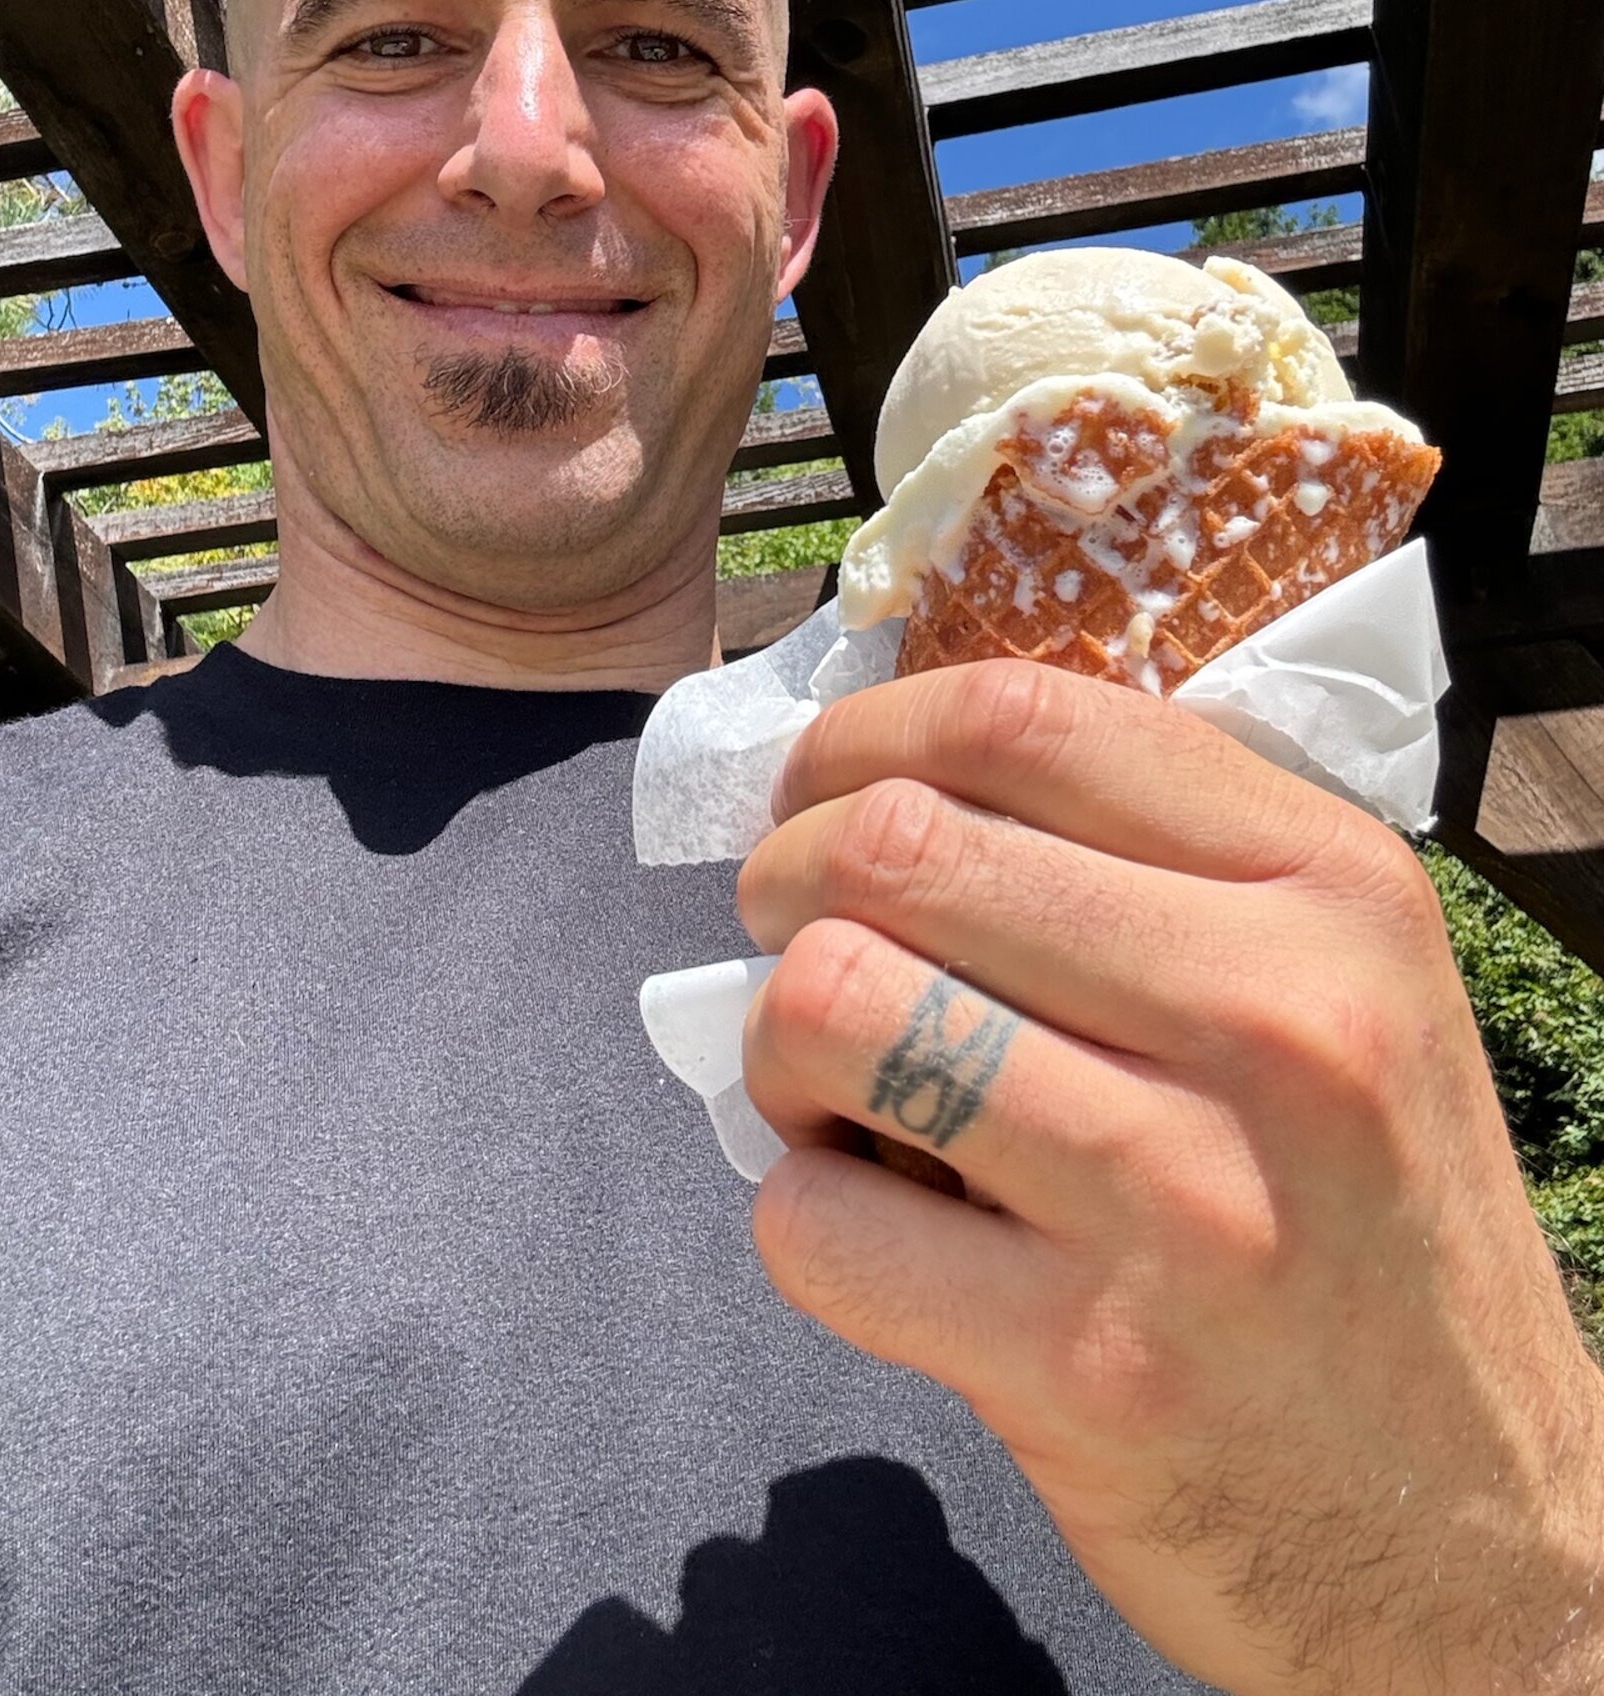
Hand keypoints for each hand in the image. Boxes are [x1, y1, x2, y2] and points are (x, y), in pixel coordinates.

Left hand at [737, 659, 1603, 1695]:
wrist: (1480, 1547)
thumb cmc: (1363, 1231)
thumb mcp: (1341, 991)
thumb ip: (1157, 868)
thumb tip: (887, 786)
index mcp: (1332, 887)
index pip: (1020, 715)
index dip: (860, 737)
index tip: (817, 794)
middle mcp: (1277, 1017)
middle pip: (895, 844)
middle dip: (787, 885)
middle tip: (797, 945)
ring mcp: (1186, 1197)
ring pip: (831, 1005)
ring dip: (780, 1046)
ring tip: (836, 1091)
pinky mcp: (1092, 1371)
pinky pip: (816, 1223)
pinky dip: (803, 1216)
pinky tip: (879, 1230)